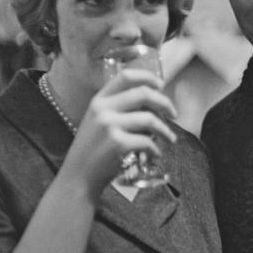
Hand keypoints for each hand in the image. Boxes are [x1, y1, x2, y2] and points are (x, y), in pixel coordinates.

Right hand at [63, 70, 177, 193]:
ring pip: (150, 119)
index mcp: (99, 100)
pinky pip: (148, 141)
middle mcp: (103, 109)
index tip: (161, 85)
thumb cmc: (92, 150)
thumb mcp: (98, 121)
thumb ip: (119, 108)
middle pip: (144, 94)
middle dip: (165, 103)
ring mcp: (109, 126)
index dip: (148, 78)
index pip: (126, 76)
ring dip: (165, 130)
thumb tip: (154, 103)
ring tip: (170, 139)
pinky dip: (156, 149)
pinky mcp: (117, 144)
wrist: (78, 177)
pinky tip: (155, 154)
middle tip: (174, 114)